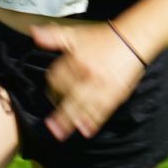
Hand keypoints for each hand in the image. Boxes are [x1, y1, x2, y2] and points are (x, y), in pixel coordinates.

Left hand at [32, 23, 146, 141]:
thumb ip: (53, 36)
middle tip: (51, 126)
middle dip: (60, 112)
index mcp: (77, 60)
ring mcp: (102, 85)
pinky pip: (103, 109)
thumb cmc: (103, 38)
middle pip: (70, 96)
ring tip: (62, 133)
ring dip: (72, 120)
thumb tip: (35, 34)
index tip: (51, 91)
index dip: (52, 85)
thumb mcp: (75, 34)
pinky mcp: (115, 93)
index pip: (57, 76)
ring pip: (84, 106)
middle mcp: (88, 74)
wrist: (132, 39)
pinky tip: (86, 130)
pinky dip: (94, 121)